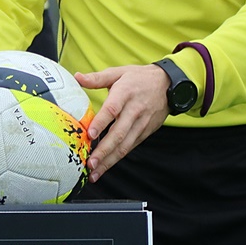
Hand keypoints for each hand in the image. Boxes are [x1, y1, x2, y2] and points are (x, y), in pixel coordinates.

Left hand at [75, 64, 170, 181]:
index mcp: (125, 93)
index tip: (90, 134)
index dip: (101, 123)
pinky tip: (106, 166)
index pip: (112, 109)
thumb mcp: (119, 72)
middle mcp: (134, 110)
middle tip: (90, 163)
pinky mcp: (145, 132)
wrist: (168, 85)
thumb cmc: (139, 78)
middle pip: (119, 133)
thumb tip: (77, 77)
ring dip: (109, 160)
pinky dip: (118, 158)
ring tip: (95, 172)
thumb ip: (97, 78)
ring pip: (125, 145)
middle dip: (104, 150)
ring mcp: (141, 123)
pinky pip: (130, 147)